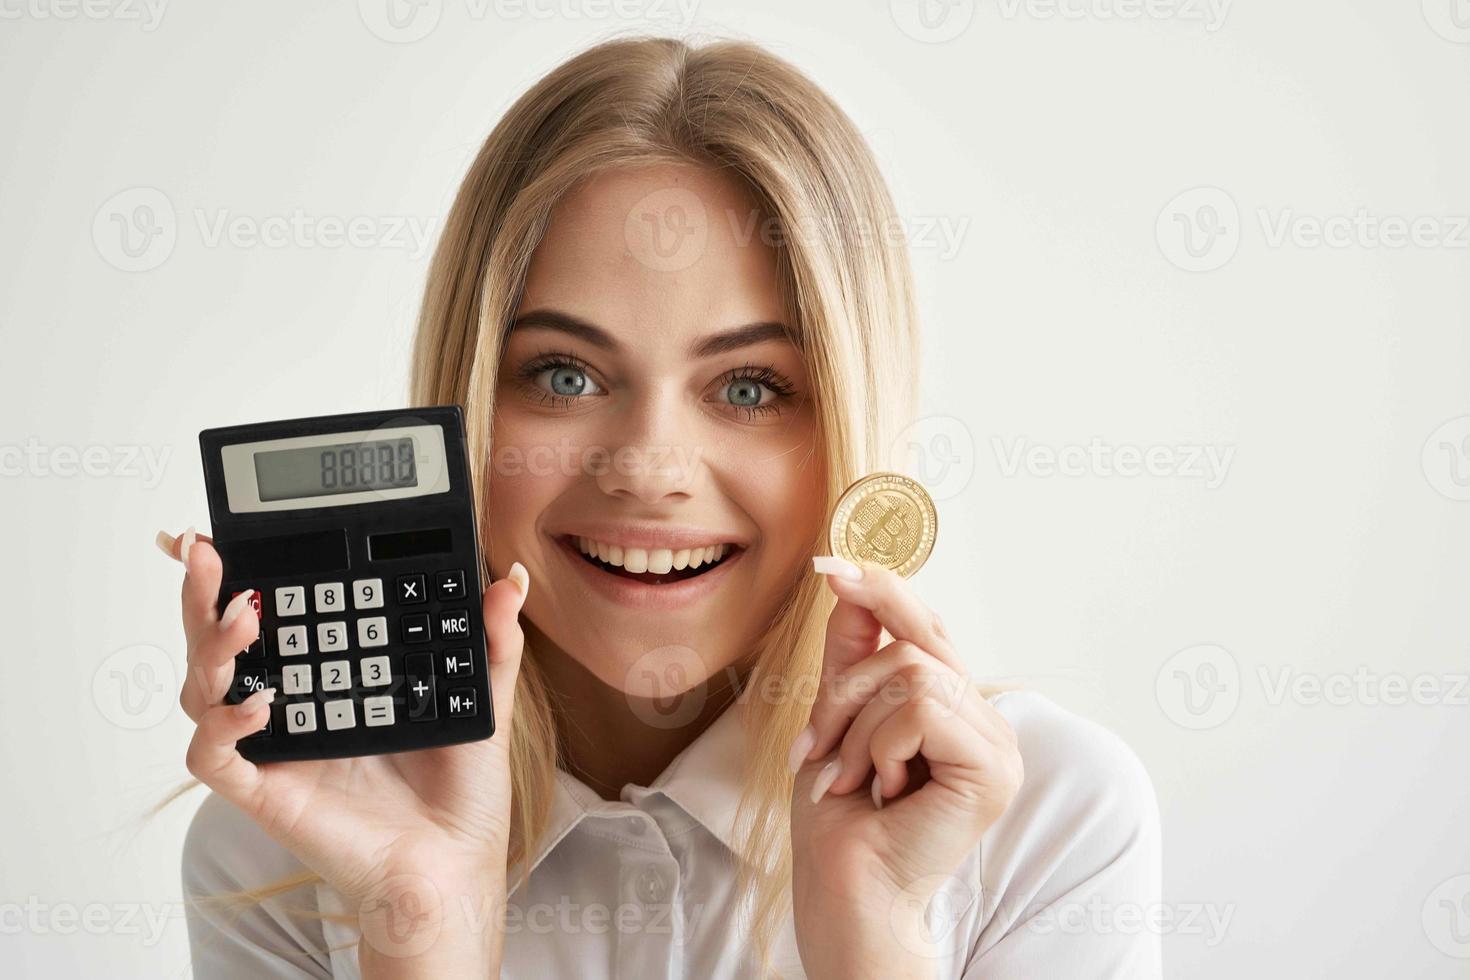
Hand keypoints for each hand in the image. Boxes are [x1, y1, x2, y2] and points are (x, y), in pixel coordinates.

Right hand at [161, 528, 528, 976]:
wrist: (454, 864)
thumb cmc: (459, 793)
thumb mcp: (483, 700)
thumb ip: (492, 641)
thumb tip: (510, 579)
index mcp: (328, 677)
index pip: (269, 617)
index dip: (236, 576)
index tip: (225, 533)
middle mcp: (290, 707)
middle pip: (217, 642)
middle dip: (201, 592)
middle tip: (205, 551)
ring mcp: (271, 748)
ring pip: (201, 689)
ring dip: (211, 646)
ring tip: (245, 614)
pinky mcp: (265, 791)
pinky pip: (213, 756)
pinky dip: (222, 726)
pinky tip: (262, 704)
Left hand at [787, 556, 1023, 978]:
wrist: (845, 886)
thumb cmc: (840, 815)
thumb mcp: (836, 717)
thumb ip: (852, 653)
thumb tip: (849, 580)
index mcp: (954, 706)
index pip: (924, 627)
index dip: (882, 589)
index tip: (828, 563)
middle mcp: (985, 718)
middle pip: (914, 643)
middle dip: (847, 689)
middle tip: (816, 745)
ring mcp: (997, 742)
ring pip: (913, 673)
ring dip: (858, 728)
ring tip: (854, 780)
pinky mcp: (993, 766)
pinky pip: (921, 708)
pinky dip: (881, 746)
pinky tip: (885, 790)